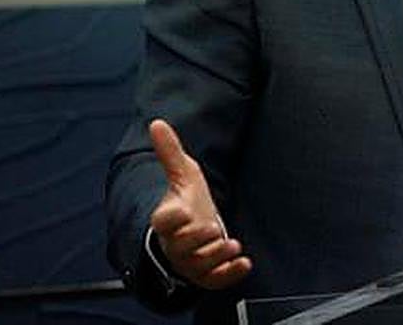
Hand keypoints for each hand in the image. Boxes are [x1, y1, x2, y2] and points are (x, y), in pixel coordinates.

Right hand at [148, 119, 251, 288]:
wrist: (193, 230)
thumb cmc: (186, 201)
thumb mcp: (182, 175)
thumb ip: (171, 152)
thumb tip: (157, 122)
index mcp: (167, 219)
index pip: (163, 222)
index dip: (171, 219)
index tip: (183, 211)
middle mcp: (175, 244)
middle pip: (180, 247)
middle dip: (197, 241)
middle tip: (214, 230)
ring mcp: (189, 262)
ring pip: (198, 266)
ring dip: (216, 257)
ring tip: (234, 245)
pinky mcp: (205, 274)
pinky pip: (214, 280)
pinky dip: (229, 275)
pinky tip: (245, 264)